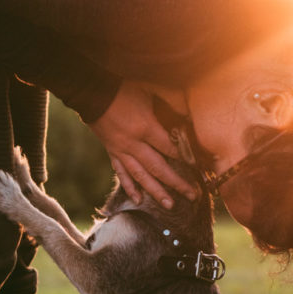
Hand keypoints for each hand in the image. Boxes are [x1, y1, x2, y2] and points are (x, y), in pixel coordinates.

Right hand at [88, 81, 196, 207]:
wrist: (92, 92)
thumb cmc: (124, 88)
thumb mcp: (150, 91)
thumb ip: (171, 103)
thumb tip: (190, 116)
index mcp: (145, 128)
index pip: (170, 149)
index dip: (187, 159)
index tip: (200, 168)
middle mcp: (133, 144)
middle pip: (159, 168)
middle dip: (177, 183)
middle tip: (193, 196)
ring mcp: (121, 150)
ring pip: (141, 176)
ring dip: (156, 192)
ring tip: (170, 205)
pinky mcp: (112, 152)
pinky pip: (121, 173)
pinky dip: (130, 187)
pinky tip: (139, 200)